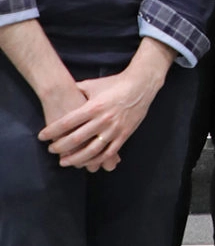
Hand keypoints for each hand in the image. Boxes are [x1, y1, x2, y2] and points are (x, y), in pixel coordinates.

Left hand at [38, 38, 172, 171]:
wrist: (141, 84)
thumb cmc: (115, 83)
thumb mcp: (94, 84)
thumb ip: (78, 90)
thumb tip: (61, 91)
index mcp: (94, 106)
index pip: (68, 122)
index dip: (52, 131)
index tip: (42, 136)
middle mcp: (103, 119)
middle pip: (76, 138)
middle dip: (60, 147)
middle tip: (51, 150)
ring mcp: (115, 129)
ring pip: (92, 150)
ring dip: (75, 158)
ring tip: (64, 161)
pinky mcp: (124, 134)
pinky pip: (109, 152)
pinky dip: (97, 160)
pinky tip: (87, 162)